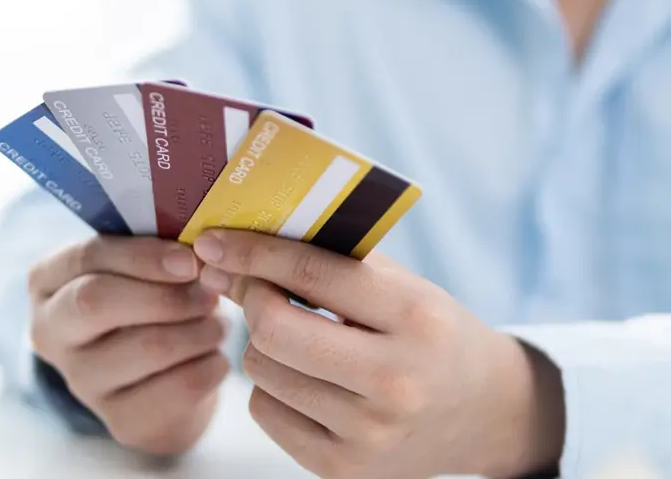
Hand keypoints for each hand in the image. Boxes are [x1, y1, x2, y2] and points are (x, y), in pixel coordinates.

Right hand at [28, 236, 229, 455]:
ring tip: (218, 324)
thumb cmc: (149, 300)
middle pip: (98, 301)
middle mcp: (51, 332)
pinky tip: (215, 357)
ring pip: (147, 346)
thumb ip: (157, 249)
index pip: (88, 258)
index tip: (190, 259)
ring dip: (199, 329)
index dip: (143, 256)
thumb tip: (201, 248)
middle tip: (210, 293)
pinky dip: (210, 366)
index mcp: (49, 281)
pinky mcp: (120, 421)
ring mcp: (81, 382)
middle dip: (166, 294)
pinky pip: (178, 388)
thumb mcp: (142, 268)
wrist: (158, 376)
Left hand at [192, 229, 564, 478]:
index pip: (312, 273)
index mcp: (414, 318)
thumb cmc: (433, 334)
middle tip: (253, 288)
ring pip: (260, 370)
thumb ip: (334, 261)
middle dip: (251, 299)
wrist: (483, 411)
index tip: (213, 241)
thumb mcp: (403, 285)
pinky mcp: (343, 468)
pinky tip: (304, 378)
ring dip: (262, 344)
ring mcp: (368, 433)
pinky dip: (271, 386)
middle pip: (273, 329)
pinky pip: (264, 411)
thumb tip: (244, 252)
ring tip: (297, 338)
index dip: (252, 252)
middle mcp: (394, 380)